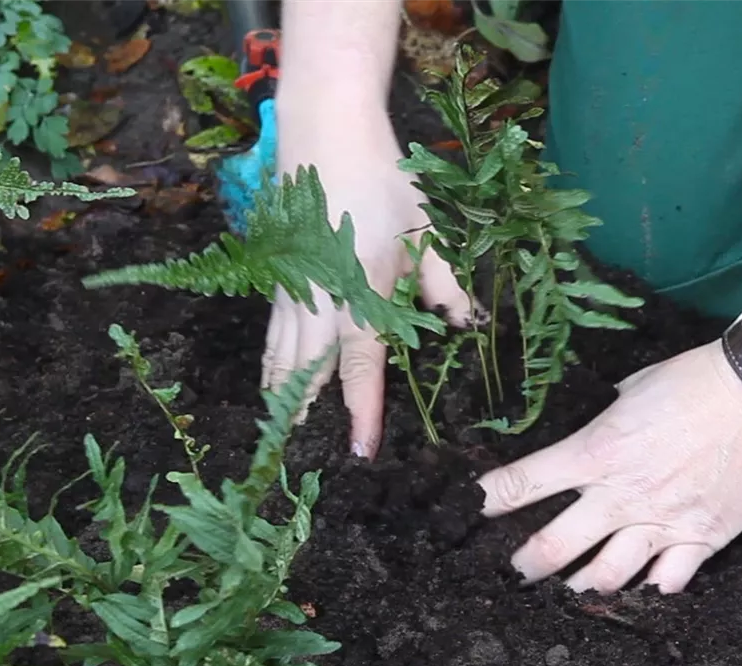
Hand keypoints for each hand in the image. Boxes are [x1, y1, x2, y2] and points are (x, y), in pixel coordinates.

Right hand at [264, 105, 469, 455]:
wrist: (324, 126)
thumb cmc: (383, 177)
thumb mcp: (428, 229)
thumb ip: (447, 284)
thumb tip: (470, 325)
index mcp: (361, 290)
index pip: (361, 365)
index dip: (362, 410)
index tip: (361, 449)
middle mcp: (320, 297)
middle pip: (308, 371)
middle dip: (307, 417)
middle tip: (304, 462)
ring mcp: (292, 285)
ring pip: (281, 355)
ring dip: (282, 396)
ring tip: (281, 435)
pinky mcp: (277, 273)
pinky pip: (271, 332)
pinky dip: (271, 363)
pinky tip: (271, 382)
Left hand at [477, 340, 741, 593]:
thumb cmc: (698, 379)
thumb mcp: (635, 388)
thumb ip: (610, 417)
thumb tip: (601, 424)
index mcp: (596, 452)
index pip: (523, 484)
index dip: (487, 501)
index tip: (468, 513)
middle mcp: (620, 496)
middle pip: (552, 548)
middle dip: (524, 567)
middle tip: (513, 575)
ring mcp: (660, 523)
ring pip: (604, 578)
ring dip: (577, 591)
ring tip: (566, 596)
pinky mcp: (700, 539)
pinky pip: (666, 584)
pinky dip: (645, 594)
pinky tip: (634, 597)